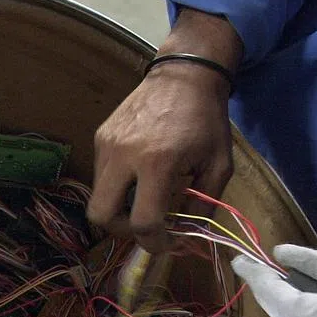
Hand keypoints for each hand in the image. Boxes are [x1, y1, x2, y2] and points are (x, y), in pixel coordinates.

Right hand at [87, 9, 241, 252]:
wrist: (185, 73)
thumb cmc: (207, 120)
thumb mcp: (219, 165)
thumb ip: (203, 206)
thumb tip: (188, 237)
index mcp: (157, 163)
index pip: (143, 222)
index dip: (154, 243)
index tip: (167, 243)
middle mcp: (124, 156)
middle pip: (101, 216)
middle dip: (123, 231)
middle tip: (145, 226)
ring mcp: (107, 146)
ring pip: (98, 196)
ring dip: (120, 207)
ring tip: (145, 198)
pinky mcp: (100, 137)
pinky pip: (101, 175)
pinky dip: (118, 184)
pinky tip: (139, 174)